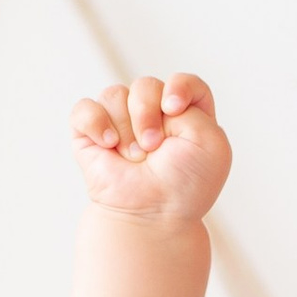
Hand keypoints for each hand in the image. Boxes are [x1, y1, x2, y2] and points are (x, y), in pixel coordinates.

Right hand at [70, 73, 231, 224]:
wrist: (152, 213)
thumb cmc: (185, 185)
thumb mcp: (211, 143)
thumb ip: (194, 103)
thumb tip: (158, 97)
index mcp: (186, 117)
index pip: (184, 82)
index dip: (179, 86)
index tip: (173, 108)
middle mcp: (153, 116)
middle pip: (146, 85)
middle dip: (148, 114)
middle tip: (153, 148)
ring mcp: (121, 122)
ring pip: (116, 94)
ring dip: (127, 129)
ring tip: (135, 158)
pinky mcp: (91, 132)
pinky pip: (86, 108)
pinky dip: (96, 124)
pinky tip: (108, 146)